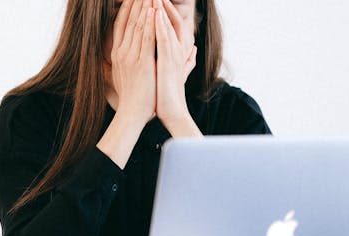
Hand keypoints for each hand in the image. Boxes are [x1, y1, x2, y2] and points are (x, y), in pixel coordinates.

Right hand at [109, 0, 156, 124]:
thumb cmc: (131, 97)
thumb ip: (122, 62)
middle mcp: (122, 52)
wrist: (132, 113)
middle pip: (128, 21)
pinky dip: (150, 23)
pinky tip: (153, 11)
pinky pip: (146, 38)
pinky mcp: (142, 62)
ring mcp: (131, 56)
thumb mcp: (121, 75)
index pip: (120, 25)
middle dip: (136, 2)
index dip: (126, 9)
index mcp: (117, 54)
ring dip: (144, 7)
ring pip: (137, 26)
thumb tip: (119, 56)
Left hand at [155, 0, 197, 128]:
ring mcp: (174, 55)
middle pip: (171, 19)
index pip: (173, 23)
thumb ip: (187, 59)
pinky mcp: (168, 62)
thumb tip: (193, 50)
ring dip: (161, 8)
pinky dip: (160, 25)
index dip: (166, 9)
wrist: (172, 112)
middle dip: (163, 4)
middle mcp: (178, 50)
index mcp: (177, 51)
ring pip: (168, 25)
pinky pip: (163, 39)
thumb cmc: (170, 94)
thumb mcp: (177, 72)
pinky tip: (154, 13)